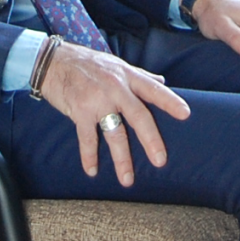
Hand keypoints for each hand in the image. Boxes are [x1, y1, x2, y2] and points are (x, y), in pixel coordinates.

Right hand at [37, 40, 190, 185]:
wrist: (54, 61)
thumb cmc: (87, 63)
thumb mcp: (116, 64)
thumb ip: (139, 75)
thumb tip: (161, 80)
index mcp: (127, 76)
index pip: (153, 89)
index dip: (170, 101)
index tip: (186, 114)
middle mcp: (115, 87)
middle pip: (138, 115)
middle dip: (150, 139)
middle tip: (160, 161)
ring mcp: (97, 99)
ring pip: (114, 132)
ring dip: (121, 158)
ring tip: (127, 179)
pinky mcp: (80, 110)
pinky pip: (88, 137)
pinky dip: (89, 156)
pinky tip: (93, 170)